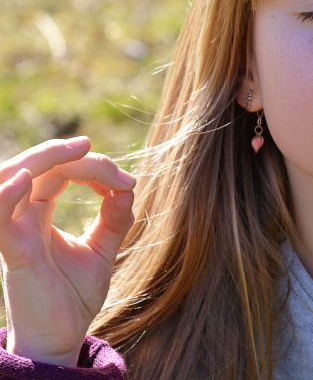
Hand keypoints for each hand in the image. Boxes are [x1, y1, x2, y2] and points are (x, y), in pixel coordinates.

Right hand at [0, 137, 135, 367]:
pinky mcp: (13, 255)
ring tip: (74, 150)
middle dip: (65, 152)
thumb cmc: (73, 295)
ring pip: (10, 179)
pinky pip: (0, 219)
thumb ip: (114, 218)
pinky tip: (26, 180)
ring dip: (40, 158)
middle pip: (34, 167)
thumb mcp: (102, 249)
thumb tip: (128, 187)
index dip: (92, 166)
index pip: (58, 172)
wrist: (62, 337)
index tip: (127, 181)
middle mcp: (23, 218)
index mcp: (40, 213)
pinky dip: (7, 196)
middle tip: (92, 147)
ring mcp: (15, 234)